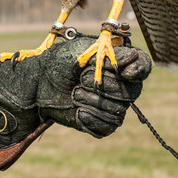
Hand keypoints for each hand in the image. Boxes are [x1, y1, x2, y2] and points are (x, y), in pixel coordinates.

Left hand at [0, 33, 151, 171]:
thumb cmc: (57, 63)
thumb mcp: (80, 51)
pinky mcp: (100, 123)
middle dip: (103, 86)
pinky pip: (107, 127)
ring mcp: (111, 104)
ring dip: (92, 102)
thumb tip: (128, 64)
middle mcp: (119, 84)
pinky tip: (77, 111)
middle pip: (131, 91)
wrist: (35, 84)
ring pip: (118, 111)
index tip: (122, 71)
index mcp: (117, 62)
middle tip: (80, 79)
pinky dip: (90, 119)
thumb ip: (107, 53)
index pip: (143, 65)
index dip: (137, 69)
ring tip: (73, 93)